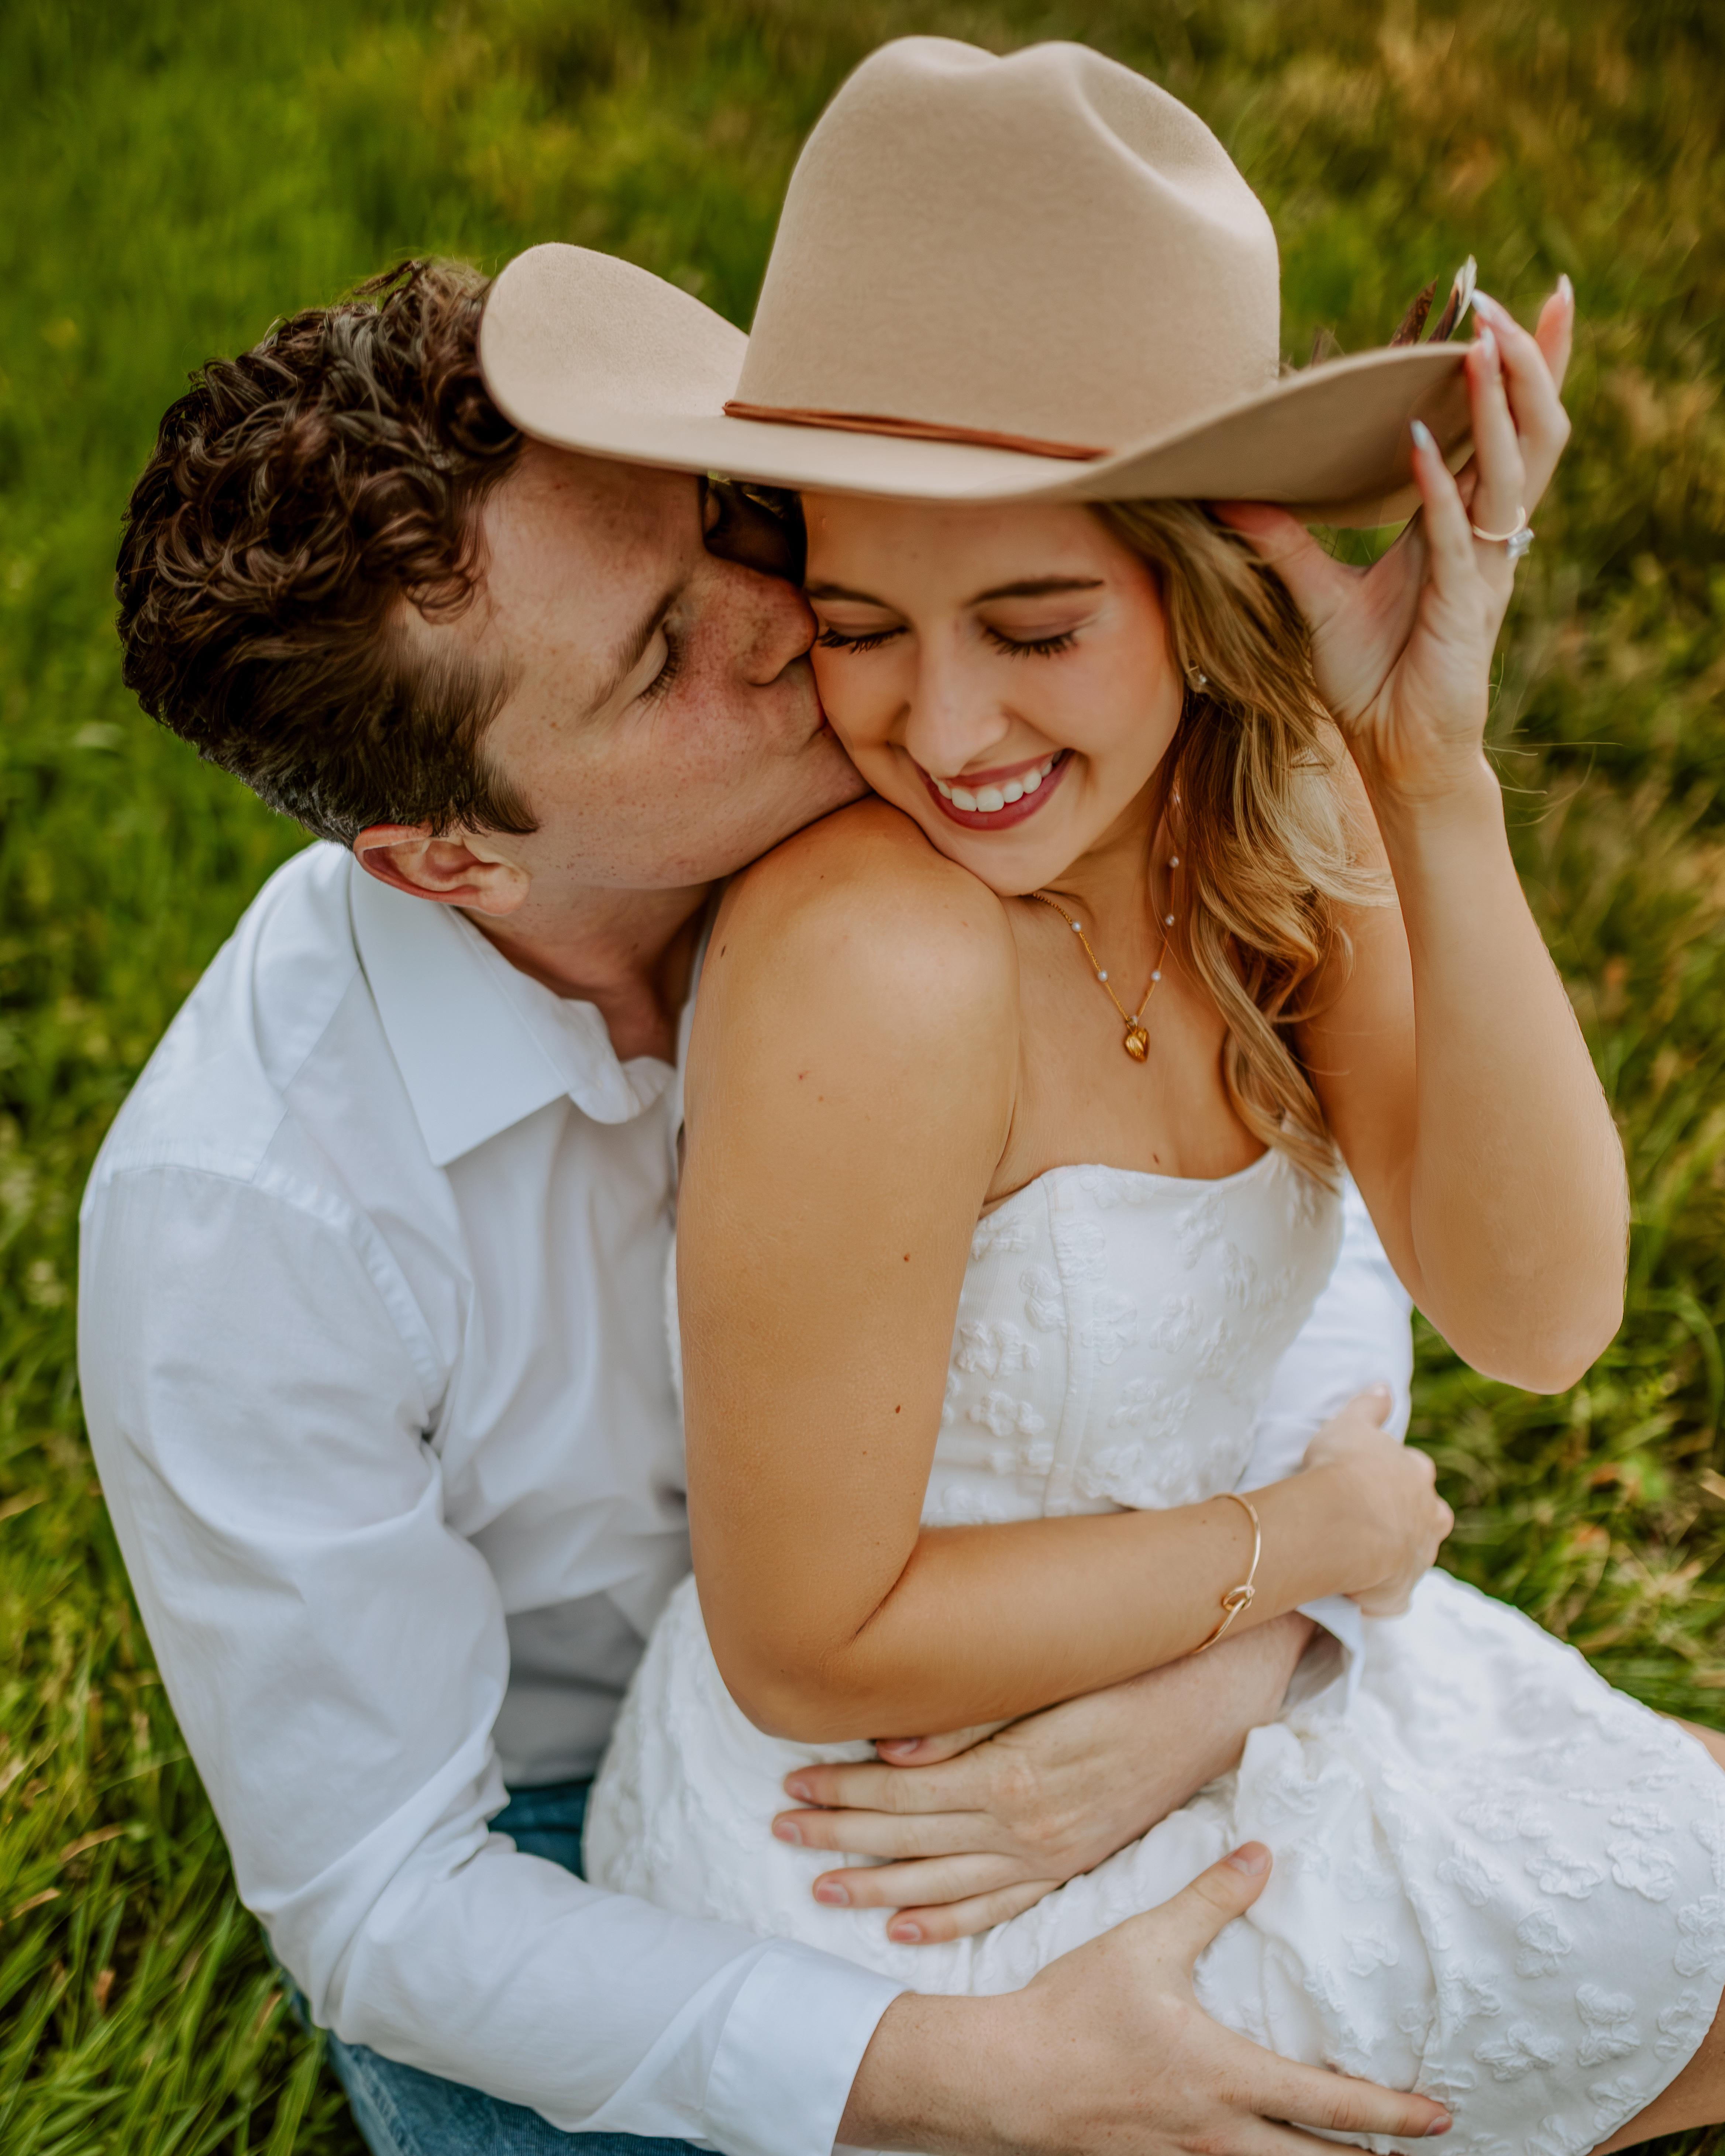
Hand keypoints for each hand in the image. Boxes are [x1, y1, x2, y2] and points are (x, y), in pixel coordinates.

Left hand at [772, 1613, 1315, 1941]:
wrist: (1214, 1703)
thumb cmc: (1132, 1675)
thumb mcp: (1051, 1685)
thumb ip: (970, 1721)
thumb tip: (891, 1742)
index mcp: (1012, 1773)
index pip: (902, 1790)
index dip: (842, 1788)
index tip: (792, 1782)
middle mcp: (1024, 1825)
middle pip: (909, 1838)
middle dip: (839, 1835)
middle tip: (780, 1831)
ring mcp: (1049, 1853)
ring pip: (942, 1882)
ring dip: (875, 1885)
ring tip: (819, 1887)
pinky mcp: (1070, 1863)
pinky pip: (997, 1906)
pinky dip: (948, 1922)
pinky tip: (904, 1928)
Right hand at [838, 1844, 1452, 2152]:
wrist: (1007, 2078)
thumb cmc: (1075, 2008)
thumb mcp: (1145, 1943)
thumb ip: (1208, 1901)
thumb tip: (1260, 1855)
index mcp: (1224, 2076)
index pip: (1331, 2105)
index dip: (1393, 2115)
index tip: (1441, 2117)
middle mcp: (1218, 2134)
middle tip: (1410, 2151)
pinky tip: (1261, 2155)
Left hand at [1216, 279, 1574, 807]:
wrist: (1393, 754)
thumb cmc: (1370, 679)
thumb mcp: (1315, 597)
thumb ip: (1281, 541)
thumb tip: (1226, 494)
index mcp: (1459, 524)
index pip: (1501, 428)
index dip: (1520, 369)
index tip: (1520, 303)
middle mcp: (1483, 537)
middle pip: (1528, 429)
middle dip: (1525, 363)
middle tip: (1505, 302)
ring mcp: (1482, 569)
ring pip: (1512, 469)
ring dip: (1496, 404)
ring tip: (1481, 344)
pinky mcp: (1465, 607)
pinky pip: (1457, 535)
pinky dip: (1440, 489)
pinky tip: (1417, 446)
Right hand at [1302, 1387, 1452, 1615]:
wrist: (1341, 1523)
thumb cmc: (1343, 1468)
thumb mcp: (1350, 1424)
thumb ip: (1369, 1405)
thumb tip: (1385, 1384)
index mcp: (1418, 1476)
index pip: (1416, 1474)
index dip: (1393, 1479)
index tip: (1370, 1482)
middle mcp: (1429, 1517)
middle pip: (1427, 1518)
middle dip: (1406, 1520)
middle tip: (1368, 1521)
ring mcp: (1419, 1558)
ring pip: (1414, 1557)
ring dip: (1394, 1557)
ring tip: (1359, 1556)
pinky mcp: (1401, 1593)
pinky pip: (1393, 1596)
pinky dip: (1380, 1595)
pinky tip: (1358, 1592)